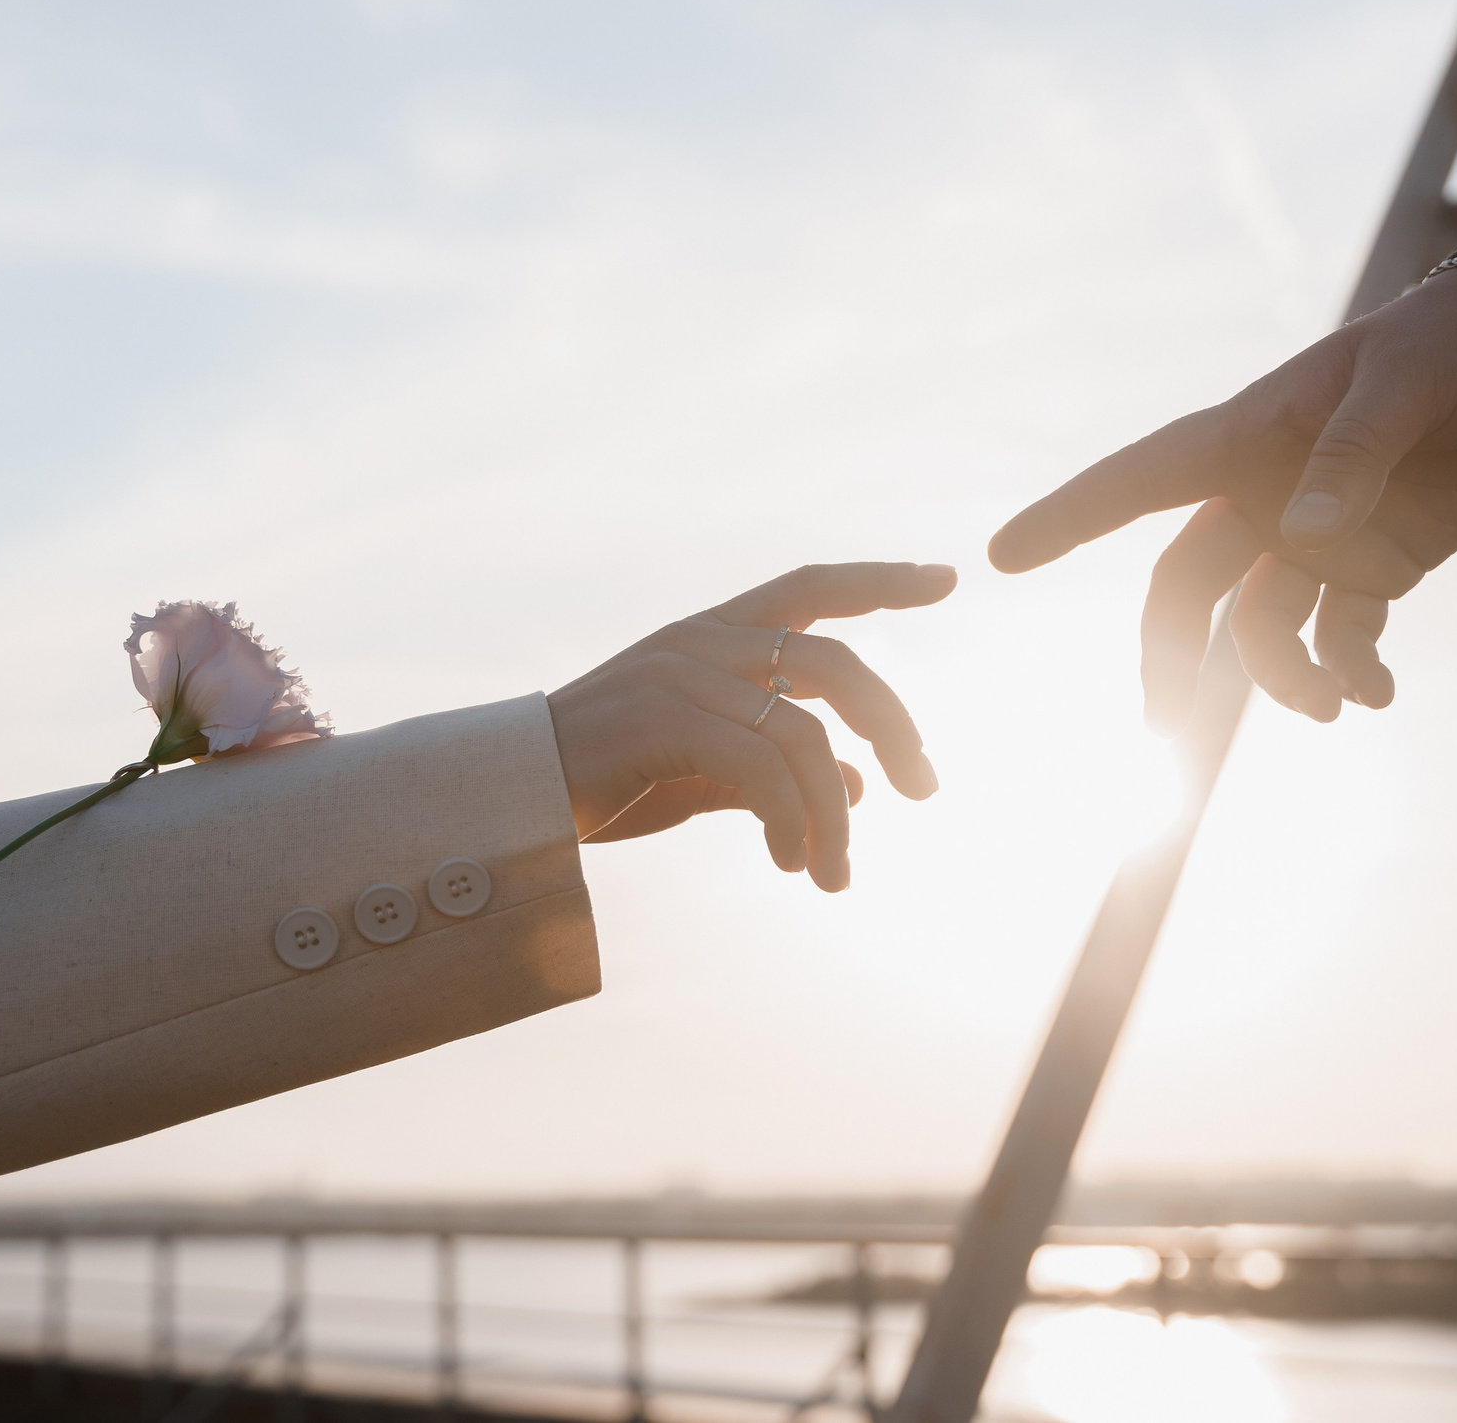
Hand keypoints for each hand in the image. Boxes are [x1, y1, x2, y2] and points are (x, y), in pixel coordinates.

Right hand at [546, 561, 956, 891]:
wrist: (509, 802)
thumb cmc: (606, 783)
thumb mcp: (705, 773)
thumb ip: (776, 771)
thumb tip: (859, 792)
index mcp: (712, 635)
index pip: (811, 587)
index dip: (880, 582)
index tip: (947, 581)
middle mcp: (700, 640)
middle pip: (835, 662)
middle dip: (894, 724)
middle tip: (927, 788)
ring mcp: (679, 675)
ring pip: (805, 732)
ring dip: (835, 814)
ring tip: (835, 875)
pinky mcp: (661, 720)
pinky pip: (762, 768)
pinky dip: (793, 821)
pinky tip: (793, 862)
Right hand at [988, 269, 1456, 726]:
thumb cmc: (1447, 345)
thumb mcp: (1402, 385)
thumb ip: (1352, 457)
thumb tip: (1306, 537)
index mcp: (1247, 437)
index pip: (1139, 483)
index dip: (1069, 518)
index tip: (1000, 556)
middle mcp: (1265, 497)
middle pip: (1187, 589)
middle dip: (1170, 658)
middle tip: (1163, 731)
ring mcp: (1315, 539)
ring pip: (1263, 628)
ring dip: (1284, 679)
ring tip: (1332, 708)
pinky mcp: (1372, 569)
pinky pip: (1342, 638)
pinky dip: (1354, 673)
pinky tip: (1376, 696)